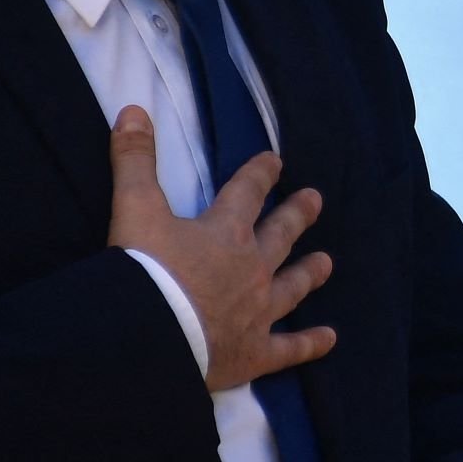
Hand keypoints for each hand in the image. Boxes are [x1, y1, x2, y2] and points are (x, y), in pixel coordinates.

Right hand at [107, 105, 335, 392]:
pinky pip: (289, 348)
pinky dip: (310, 344)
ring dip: (310, 273)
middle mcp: (251, 268)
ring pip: (293, 286)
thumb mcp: (134, 208)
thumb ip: (134, 160)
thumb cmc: (144, 272)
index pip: (247, 192)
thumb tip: (132, 110)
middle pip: (280, 235)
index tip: (275, 160)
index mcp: (225, 232)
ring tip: (327, 263)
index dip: (260, 173)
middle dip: (297, 215)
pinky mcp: (255, 352)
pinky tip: (330, 340)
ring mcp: (258, 311)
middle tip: (315, 200)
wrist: (150, 336)